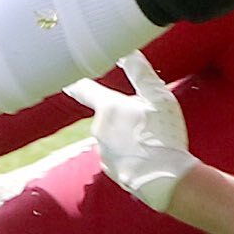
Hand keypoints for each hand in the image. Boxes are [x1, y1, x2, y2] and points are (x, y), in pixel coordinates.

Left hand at [65, 53, 194, 212]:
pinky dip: (131, 153)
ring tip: (153, 140)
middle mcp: (99, 129)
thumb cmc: (163, 135)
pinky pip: (119, 154)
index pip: (85, 89)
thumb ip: (140, 72)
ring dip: (128, 134)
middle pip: (109, 114)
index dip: (77, 82)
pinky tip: (149, 156)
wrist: (166, 181)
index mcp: (108, 108)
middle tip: (149, 119)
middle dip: (123, 113)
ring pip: (114, 135)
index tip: (66, 79)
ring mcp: (103, 152)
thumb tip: (126, 52)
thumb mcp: (158, 97)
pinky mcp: (111, 171)